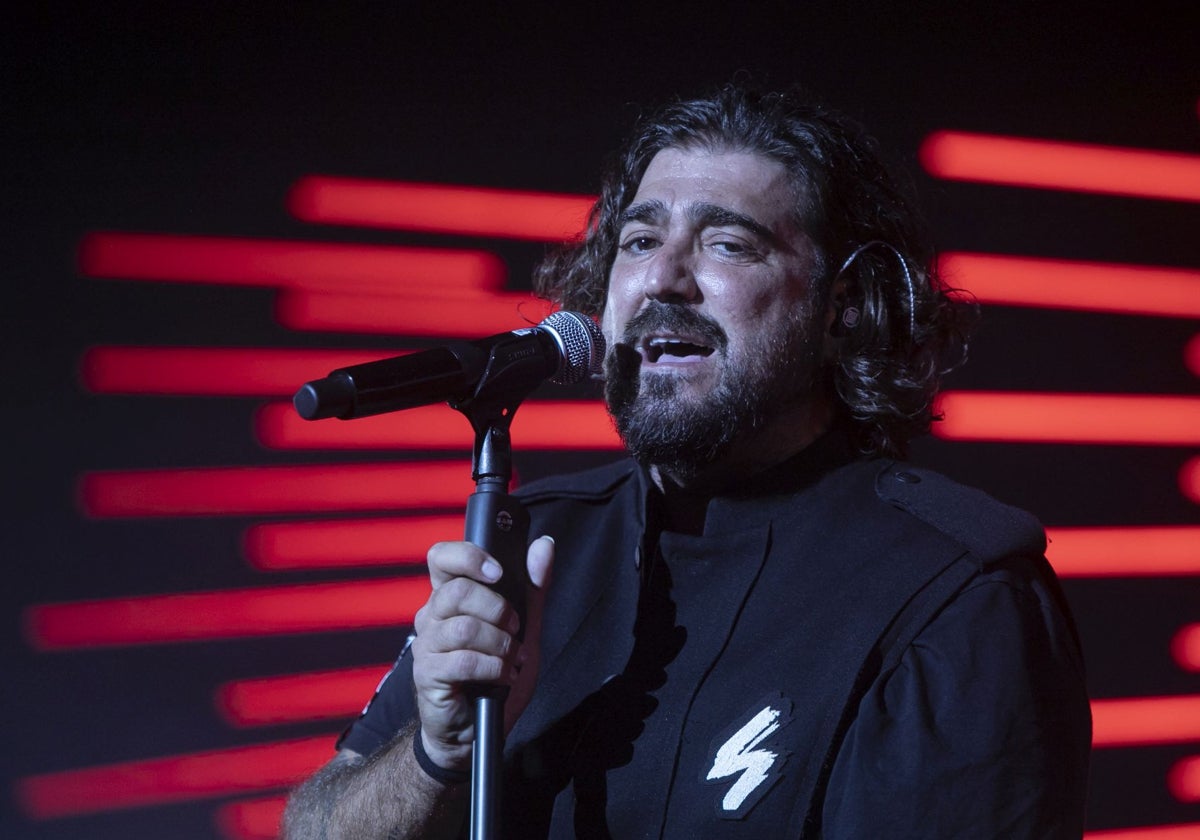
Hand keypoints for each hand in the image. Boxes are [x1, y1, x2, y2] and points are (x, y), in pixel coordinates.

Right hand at [410, 536, 553, 770]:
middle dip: (498, 609)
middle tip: (515, 630)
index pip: (441, 558)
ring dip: (500, 644)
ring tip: (512, 659)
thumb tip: (544, 545)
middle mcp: (431, 616)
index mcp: (449, 597)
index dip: (468, 557)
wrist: (473, 731)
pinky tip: (503, 677)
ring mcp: (426, 646)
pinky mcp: (428, 674)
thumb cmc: (494, 675)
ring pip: (464, 627)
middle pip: (458, 591)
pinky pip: (464, 661)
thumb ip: (532, 587)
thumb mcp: (523, 627)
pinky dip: (494, 668)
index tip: (498, 572)